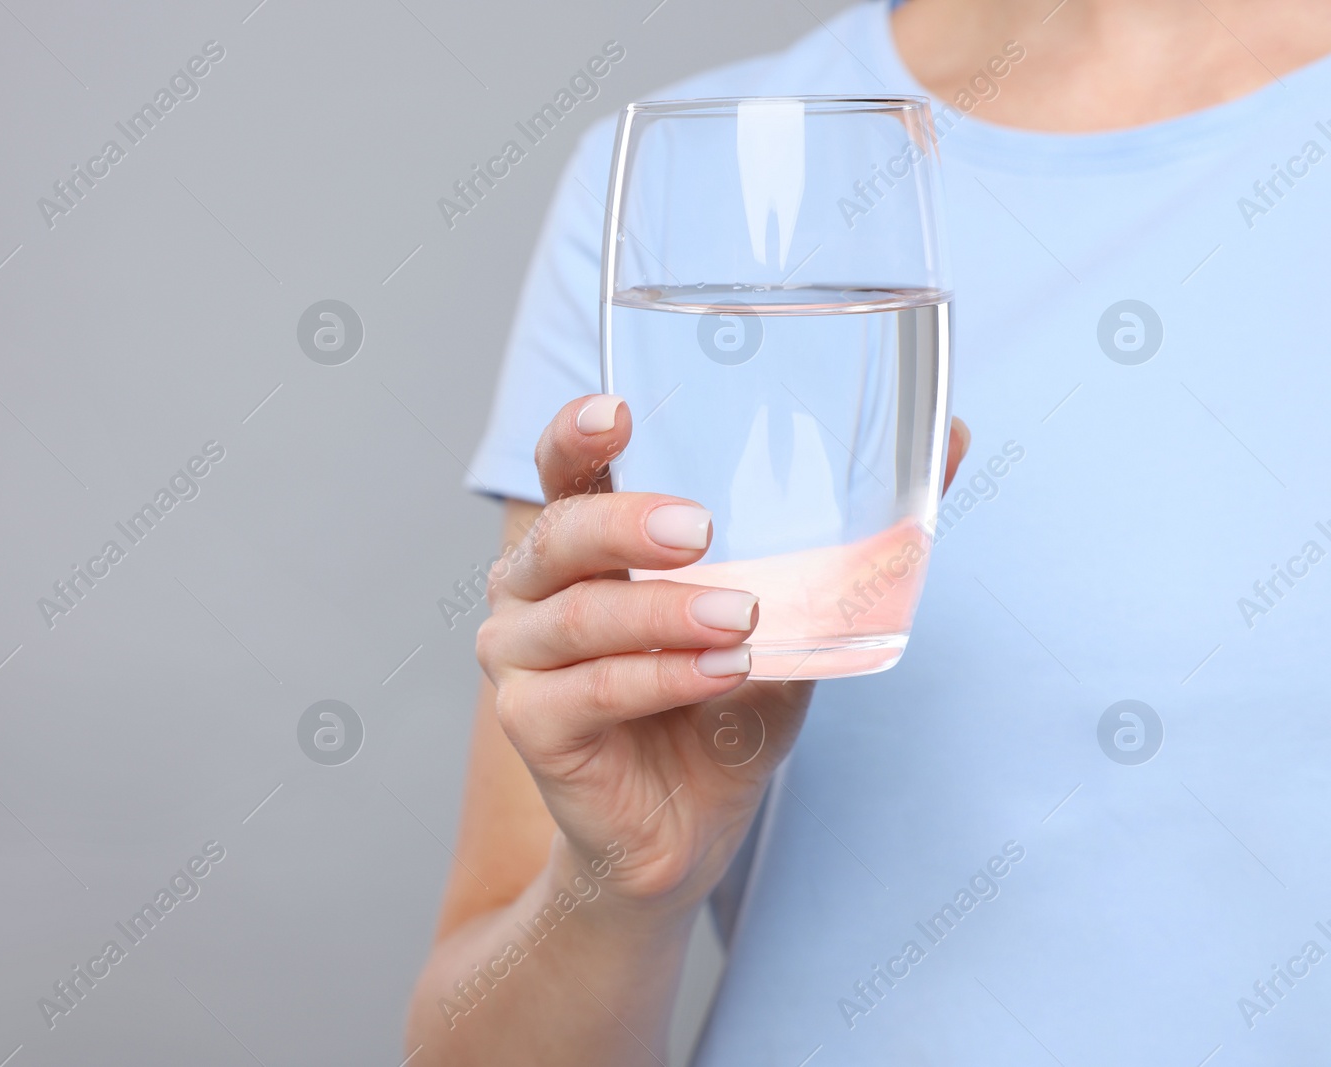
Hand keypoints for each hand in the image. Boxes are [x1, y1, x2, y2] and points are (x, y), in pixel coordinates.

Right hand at [476, 395, 968, 914]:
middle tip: (703, 529)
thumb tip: (956, 438)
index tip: (618, 410)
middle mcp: (533, 592)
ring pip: (577, 617)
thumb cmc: (726, 706)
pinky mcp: (533, 727)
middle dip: (626, 525)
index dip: (575, 434)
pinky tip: (721, 674)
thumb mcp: (797, 612)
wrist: (686, 829)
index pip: (562, 471)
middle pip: (558, 534)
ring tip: (741, 618)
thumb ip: (854, 536)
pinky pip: (593, 690)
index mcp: (584, 547)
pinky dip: (660, 678)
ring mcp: (520, 660)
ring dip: (664, 614)